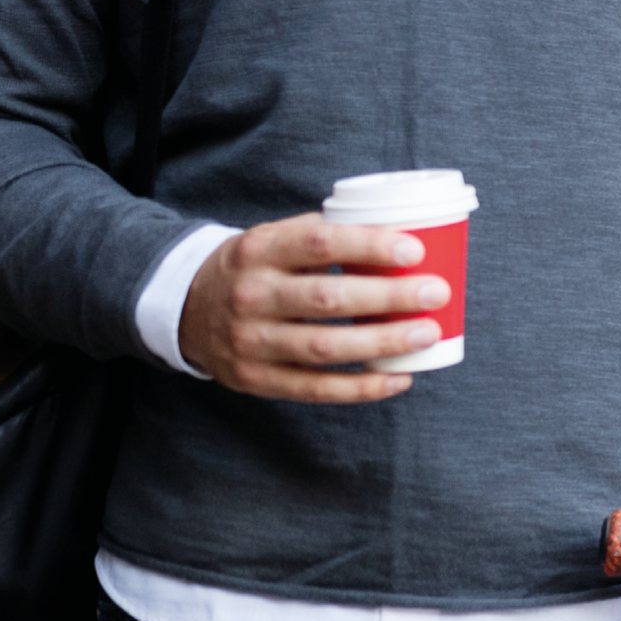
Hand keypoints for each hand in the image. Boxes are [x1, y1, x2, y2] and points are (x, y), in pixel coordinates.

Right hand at [178, 213, 446, 401]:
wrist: (186, 309)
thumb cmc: (253, 268)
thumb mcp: (272, 237)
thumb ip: (323, 233)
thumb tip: (399, 232)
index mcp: (259, 250)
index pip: (318, 242)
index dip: (368, 245)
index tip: (414, 249)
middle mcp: (251, 295)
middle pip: (327, 299)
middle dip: (388, 297)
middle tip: (435, 293)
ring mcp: (250, 342)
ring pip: (324, 347)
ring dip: (382, 343)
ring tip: (427, 334)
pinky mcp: (255, 380)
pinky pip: (315, 389)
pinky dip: (361, 388)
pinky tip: (399, 378)